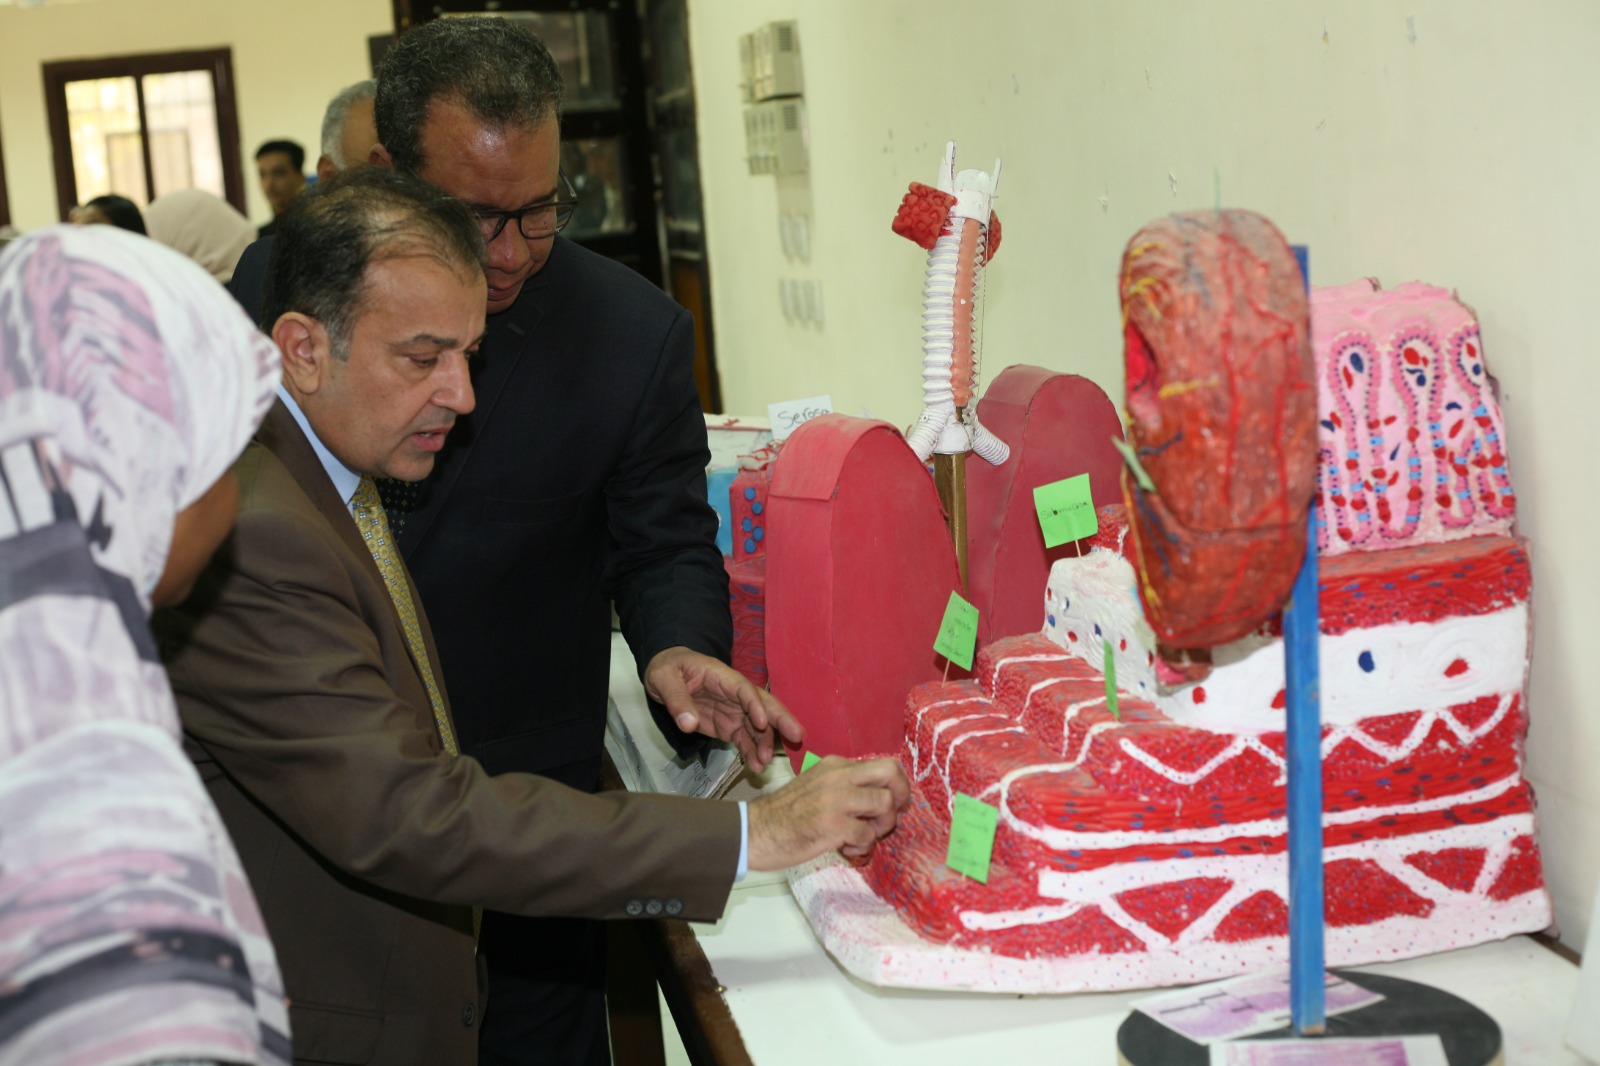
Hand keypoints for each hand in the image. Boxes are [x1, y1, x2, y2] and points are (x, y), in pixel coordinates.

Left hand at [644, 646, 803, 771]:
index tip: (762, 723)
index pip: (745, 690)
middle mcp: (734, 694)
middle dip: (781, 721)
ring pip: (758, 727)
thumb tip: (688, 725)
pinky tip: (755, 767)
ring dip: (764, 744)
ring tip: (764, 763)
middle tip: (797, 737)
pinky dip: (751, 753)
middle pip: (763, 706)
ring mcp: (734, 711)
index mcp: (722, 677)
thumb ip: (677, 701)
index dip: (756, 705)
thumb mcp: (663, 679)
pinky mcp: (728, 726)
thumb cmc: (668, 669)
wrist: (666, 677)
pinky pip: (744, 740)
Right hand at [746, 756, 909, 870]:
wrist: (756, 830)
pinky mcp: (833, 825)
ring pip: (885, 805)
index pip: (882, 764)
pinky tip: (846, 848)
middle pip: (890, 773)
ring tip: (862, 837)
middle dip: (901, 796)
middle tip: (891, 817)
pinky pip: (867, 835)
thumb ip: (844, 785)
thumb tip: (879, 796)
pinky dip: (862, 846)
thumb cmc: (785, 814)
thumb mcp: (816, 785)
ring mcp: (836, 799)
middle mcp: (838, 776)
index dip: (896, 785)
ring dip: (881, 827)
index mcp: (835, 765)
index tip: (894, 803)